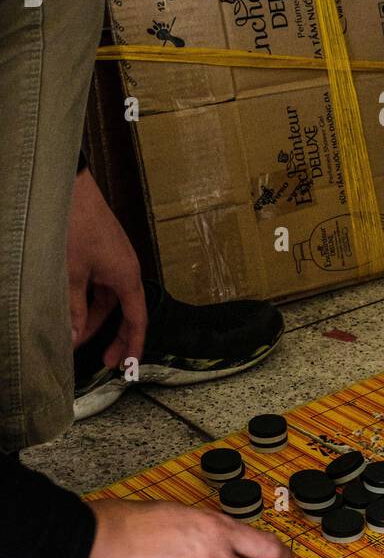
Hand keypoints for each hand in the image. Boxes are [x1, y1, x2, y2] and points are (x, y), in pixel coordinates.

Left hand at [67, 167, 147, 368]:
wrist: (72, 192)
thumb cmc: (76, 229)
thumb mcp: (72, 275)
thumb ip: (75, 309)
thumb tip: (75, 338)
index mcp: (127, 277)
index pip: (137, 320)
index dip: (134, 345)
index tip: (129, 366)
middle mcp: (125, 271)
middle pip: (124, 312)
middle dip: (113, 337)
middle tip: (103, 361)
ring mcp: (113, 262)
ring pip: (107, 300)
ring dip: (94, 319)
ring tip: (76, 336)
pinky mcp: (101, 255)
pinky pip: (99, 286)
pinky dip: (87, 301)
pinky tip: (72, 310)